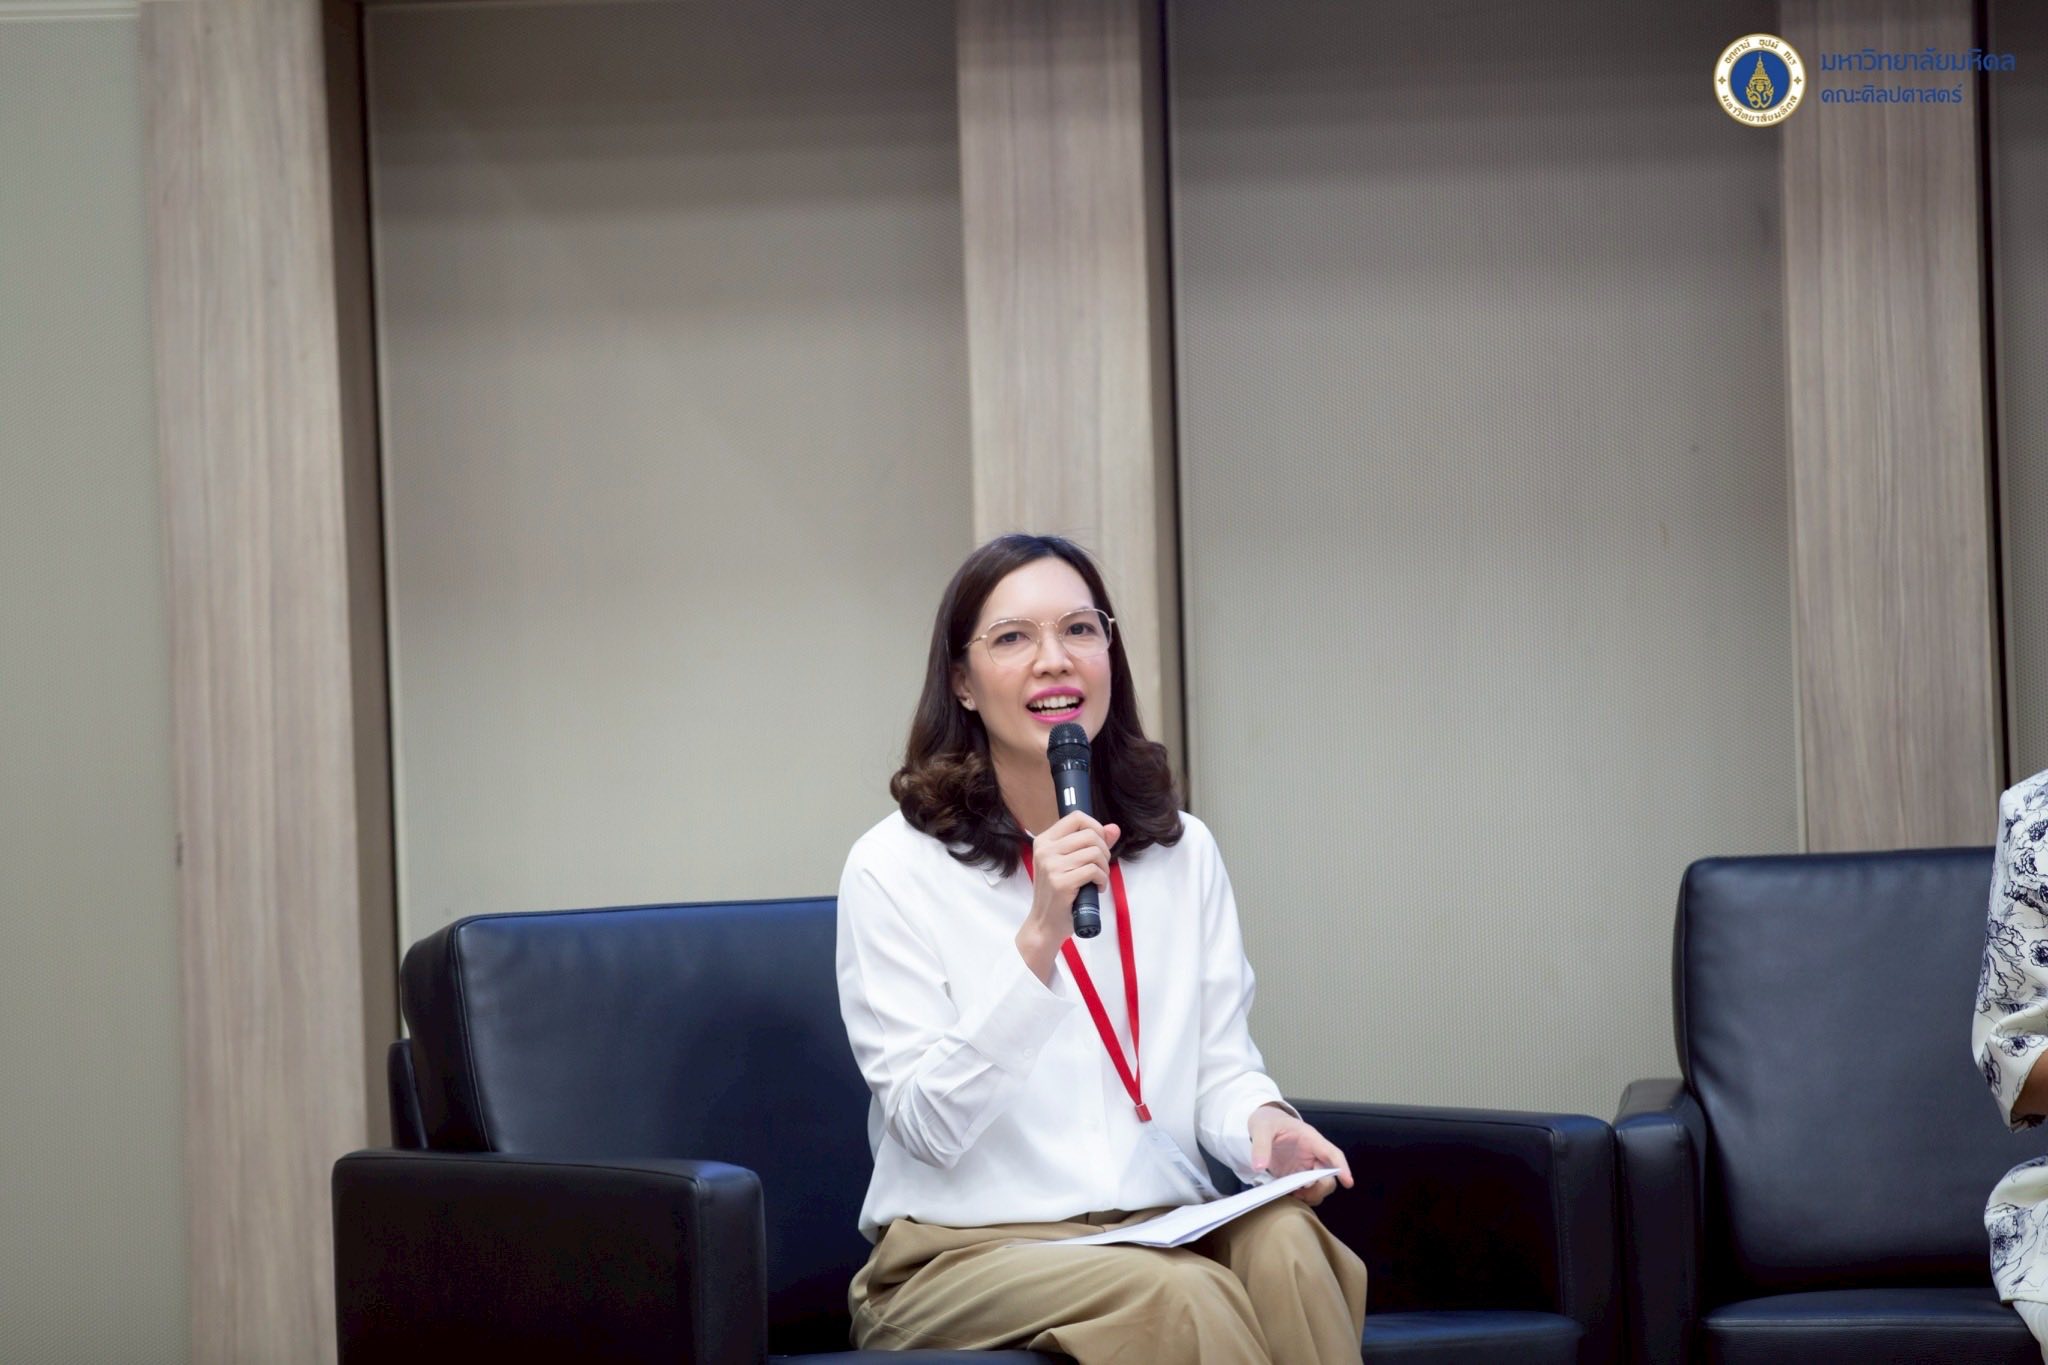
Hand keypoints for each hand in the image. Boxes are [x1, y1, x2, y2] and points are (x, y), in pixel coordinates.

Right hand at [1016, 811, 1120, 982]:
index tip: (1100, 844)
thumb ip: (1091, 844)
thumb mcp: (1070, 864)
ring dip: (1104, 868)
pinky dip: (1102, 880)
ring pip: (1094, 852)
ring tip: (1098, 879)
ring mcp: (1051, 866)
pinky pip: (1094, 871)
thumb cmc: (1058, 894)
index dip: (1095, 827)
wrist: (1045, 924)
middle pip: (1090, 835)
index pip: (1076, 817)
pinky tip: (1096, 888)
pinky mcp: (1061, 882)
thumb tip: (1113, 828)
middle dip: (1104, 851)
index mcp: (1044, 841)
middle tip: (1100, 867)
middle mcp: (1045, 850)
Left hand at [1248, 1104, 1353, 1206]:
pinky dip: (1301, 1197)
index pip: (1332, 1153)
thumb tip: (1259, 1166)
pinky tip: (1288, 1197)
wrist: (1262, 1125)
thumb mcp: (1261, 1129)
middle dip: (1321, 1188)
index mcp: (1310, 1139)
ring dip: (1311, 1195)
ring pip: (1320, 1186)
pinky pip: (1306, 1191)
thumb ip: (1260, 1146)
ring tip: (1293, 1196)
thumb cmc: (1268, 1122)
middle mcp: (1312, 1155)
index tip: (1348, 1182)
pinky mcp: (1296, 1176)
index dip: (1342, 1168)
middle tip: (1301, 1194)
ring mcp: (1305, 1167)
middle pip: (1329, 1176)